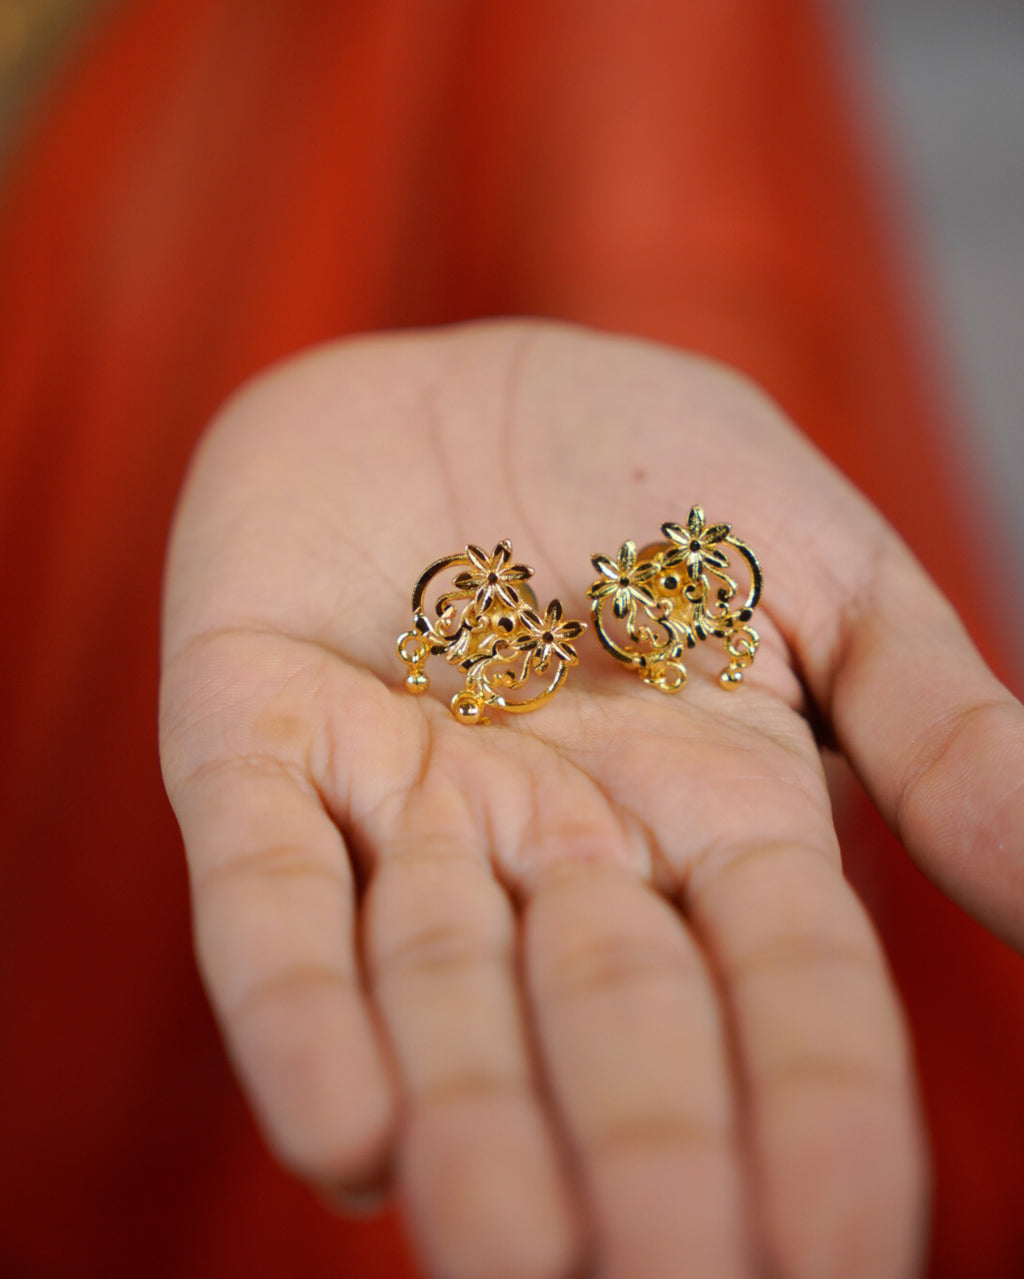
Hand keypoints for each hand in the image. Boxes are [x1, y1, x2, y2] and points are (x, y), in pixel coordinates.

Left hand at [160, 321, 1023, 1278]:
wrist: (467, 381)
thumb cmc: (659, 474)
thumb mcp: (826, 574)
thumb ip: (934, 724)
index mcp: (707, 817)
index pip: (782, 992)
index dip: (821, 1112)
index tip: (852, 1256)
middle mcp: (553, 848)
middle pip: (609, 1022)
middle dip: (644, 1154)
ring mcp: (399, 803)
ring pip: (433, 988)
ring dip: (470, 1124)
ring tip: (502, 1264)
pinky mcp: (256, 739)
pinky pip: (271, 888)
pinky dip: (296, 1000)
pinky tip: (341, 1134)